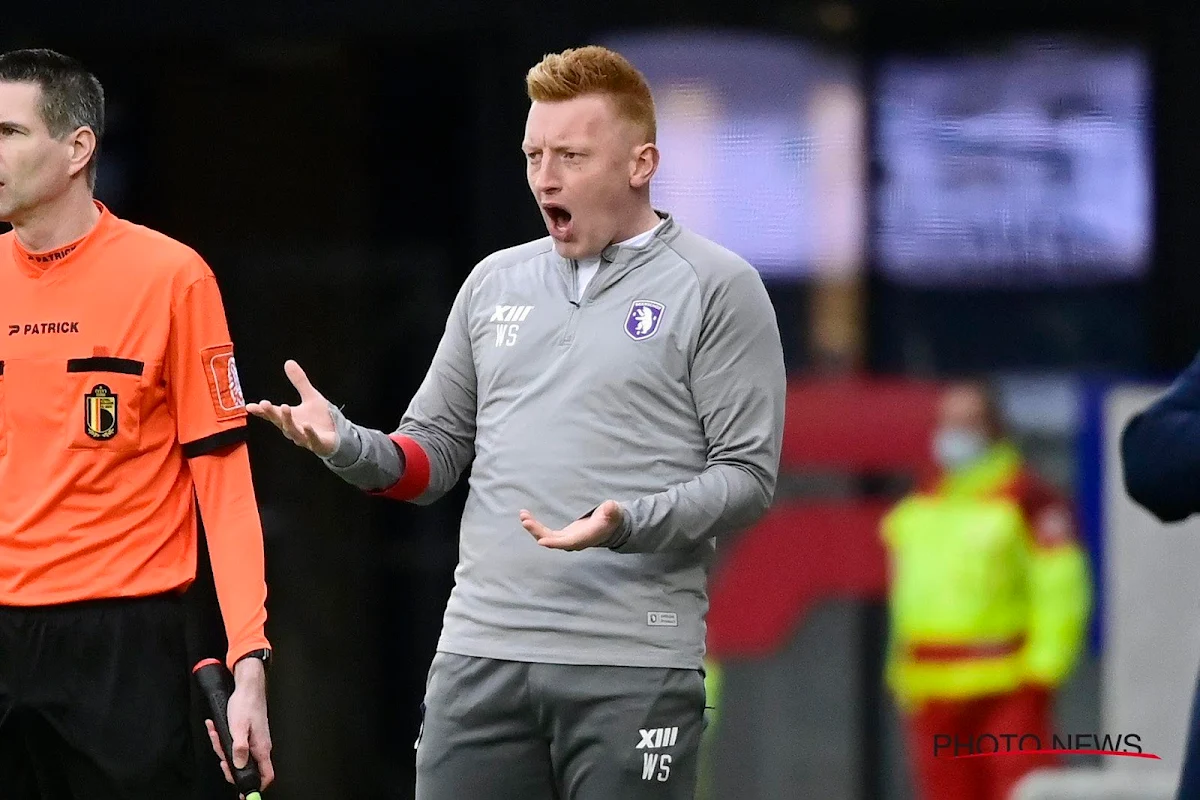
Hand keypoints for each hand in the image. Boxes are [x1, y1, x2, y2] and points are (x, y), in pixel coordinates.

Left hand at [206, 658, 274, 796]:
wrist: (248, 687)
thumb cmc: (246, 703)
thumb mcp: (238, 727)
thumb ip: (239, 748)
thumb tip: (238, 765)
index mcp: (261, 747)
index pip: (266, 775)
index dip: (256, 786)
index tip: (244, 792)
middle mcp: (260, 746)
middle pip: (246, 768)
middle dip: (229, 764)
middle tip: (221, 758)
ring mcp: (254, 741)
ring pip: (237, 755)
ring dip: (222, 748)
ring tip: (215, 734)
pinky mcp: (248, 735)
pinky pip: (235, 744)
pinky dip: (223, 739)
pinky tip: (216, 729)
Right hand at [247, 359, 336, 456]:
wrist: (338, 436)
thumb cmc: (320, 418)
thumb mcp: (310, 396)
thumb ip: (299, 381)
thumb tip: (288, 362)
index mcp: (290, 419)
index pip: (273, 414)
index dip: (262, 411)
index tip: (250, 406)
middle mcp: (294, 429)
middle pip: (280, 422)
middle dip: (272, 413)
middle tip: (264, 403)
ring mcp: (305, 438)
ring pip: (293, 431)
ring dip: (288, 420)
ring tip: (284, 407)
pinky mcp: (319, 444)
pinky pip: (313, 439)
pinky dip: (309, 433)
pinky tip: (307, 425)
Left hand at [520, 500, 623, 550]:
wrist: (610, 526)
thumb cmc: (612, 518)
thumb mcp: (614, 513)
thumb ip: (611, 511)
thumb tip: (610, 506)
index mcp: (586, 538)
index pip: (569, 542)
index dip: (555, 543)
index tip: (542, 541)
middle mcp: (574, 542)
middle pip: (554, 540)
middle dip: (538, 532)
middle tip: (526, 521)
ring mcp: (566, 539)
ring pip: (547, 537)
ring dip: (534, 528)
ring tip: (523, 516)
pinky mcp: (562, 535)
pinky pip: (546, 533)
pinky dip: (536, 526)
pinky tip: (526, 516)